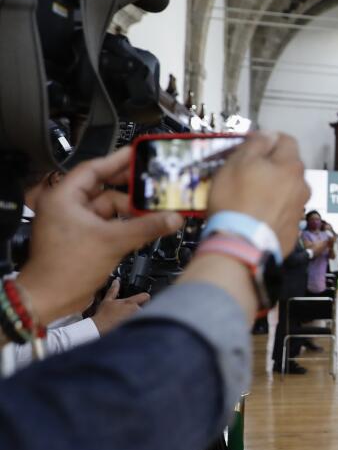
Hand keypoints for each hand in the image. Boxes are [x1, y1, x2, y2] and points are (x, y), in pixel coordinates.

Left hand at [17, 148, 183, 323]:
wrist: (52, 296)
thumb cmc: (68, 266)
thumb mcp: (113, 242)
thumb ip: (146, 227)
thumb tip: (174, 218)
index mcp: (65, 197)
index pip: (94, 170)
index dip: (117, 161)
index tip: (137, 153)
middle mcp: (68, 206)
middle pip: (105, 189)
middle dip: (130, 190)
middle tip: (154, 182)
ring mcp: (76, 223)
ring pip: (110, 209)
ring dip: (131, 212)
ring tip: (156, 210)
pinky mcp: (84, 238)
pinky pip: (110, 224)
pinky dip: (126, 225)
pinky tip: (146, 226)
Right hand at [207, 131, 309, 251]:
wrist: (241, 245)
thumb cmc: (236, 200)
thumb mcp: (238, 162)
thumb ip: (256, 144)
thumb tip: (269, 135)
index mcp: (291, 166)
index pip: (287, 140)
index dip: (269, 139)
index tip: (253, 146)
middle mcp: (302, 187)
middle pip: (288, 167)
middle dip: (271, 165)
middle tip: (247, 172)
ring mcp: (299, 210)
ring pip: (287, 190)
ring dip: (273, 188)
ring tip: (249, 196)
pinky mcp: (293, 230)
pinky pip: (283, 212)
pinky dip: (272, 209)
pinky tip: (255, 215)